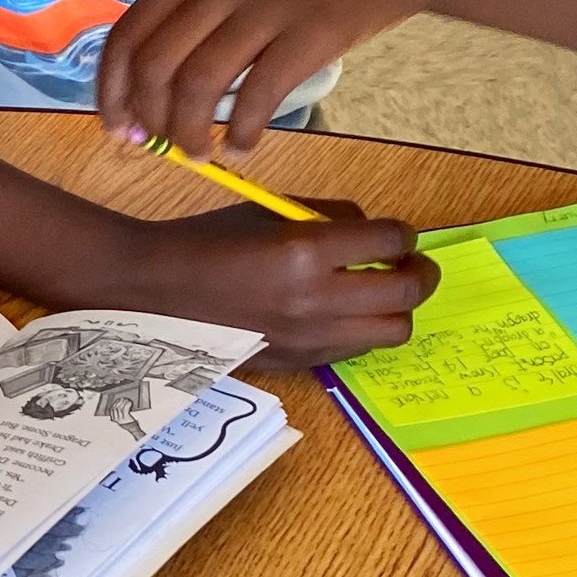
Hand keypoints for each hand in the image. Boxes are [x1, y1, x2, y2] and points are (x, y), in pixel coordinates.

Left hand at [96, 0, 449, 155]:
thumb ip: (197, 9)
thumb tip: (152, 81)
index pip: (128, 36)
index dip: (113, 90)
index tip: (117, 127)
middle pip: (156, 67)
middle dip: (147, 119)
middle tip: (157, 147)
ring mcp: (265, 8)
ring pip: (197, 87)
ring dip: (188, 134)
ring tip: (199, 155)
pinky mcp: (308, 36)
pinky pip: (256, 99)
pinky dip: (239, 136)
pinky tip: (240, 150)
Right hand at [121, 199, 437, 371]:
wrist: (156, 292)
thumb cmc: (208, 242)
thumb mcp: (269, 214)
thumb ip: (327, 218)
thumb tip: (371, 232)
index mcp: (304, 252)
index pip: (390, 241)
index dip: (404, 234)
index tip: (398, 234)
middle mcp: (314, 300)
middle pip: (405, 293)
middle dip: (421, 273)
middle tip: (413, 265)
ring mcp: (309, 338)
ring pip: (392, 331)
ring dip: (397, 308)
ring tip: (382, 294)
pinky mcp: (300, 362)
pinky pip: (356, 349)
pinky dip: (362, 329)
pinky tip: (344, 315)